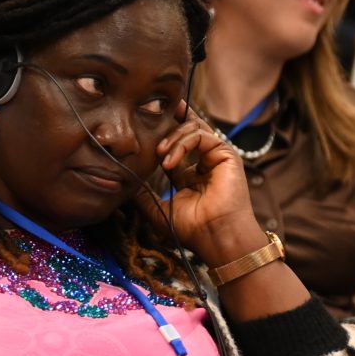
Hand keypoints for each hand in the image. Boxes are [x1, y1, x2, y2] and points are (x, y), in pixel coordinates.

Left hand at [143, 104, 265, 266]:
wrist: (215, 236)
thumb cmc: (193, 229)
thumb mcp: (160, 211)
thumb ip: (145, 196)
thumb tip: (128, 184)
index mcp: (192, 174)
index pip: (178, 145)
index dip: (164, 133)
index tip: (147, 121)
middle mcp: (206, 162)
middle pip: (189, 127)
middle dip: (171, 119)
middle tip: (151, 125)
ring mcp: (217, 157)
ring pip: (193, 128)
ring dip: (171, 138)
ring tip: (159, 155)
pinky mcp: (226, 154)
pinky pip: (201, 135)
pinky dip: (182, 143)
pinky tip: (169, 162)